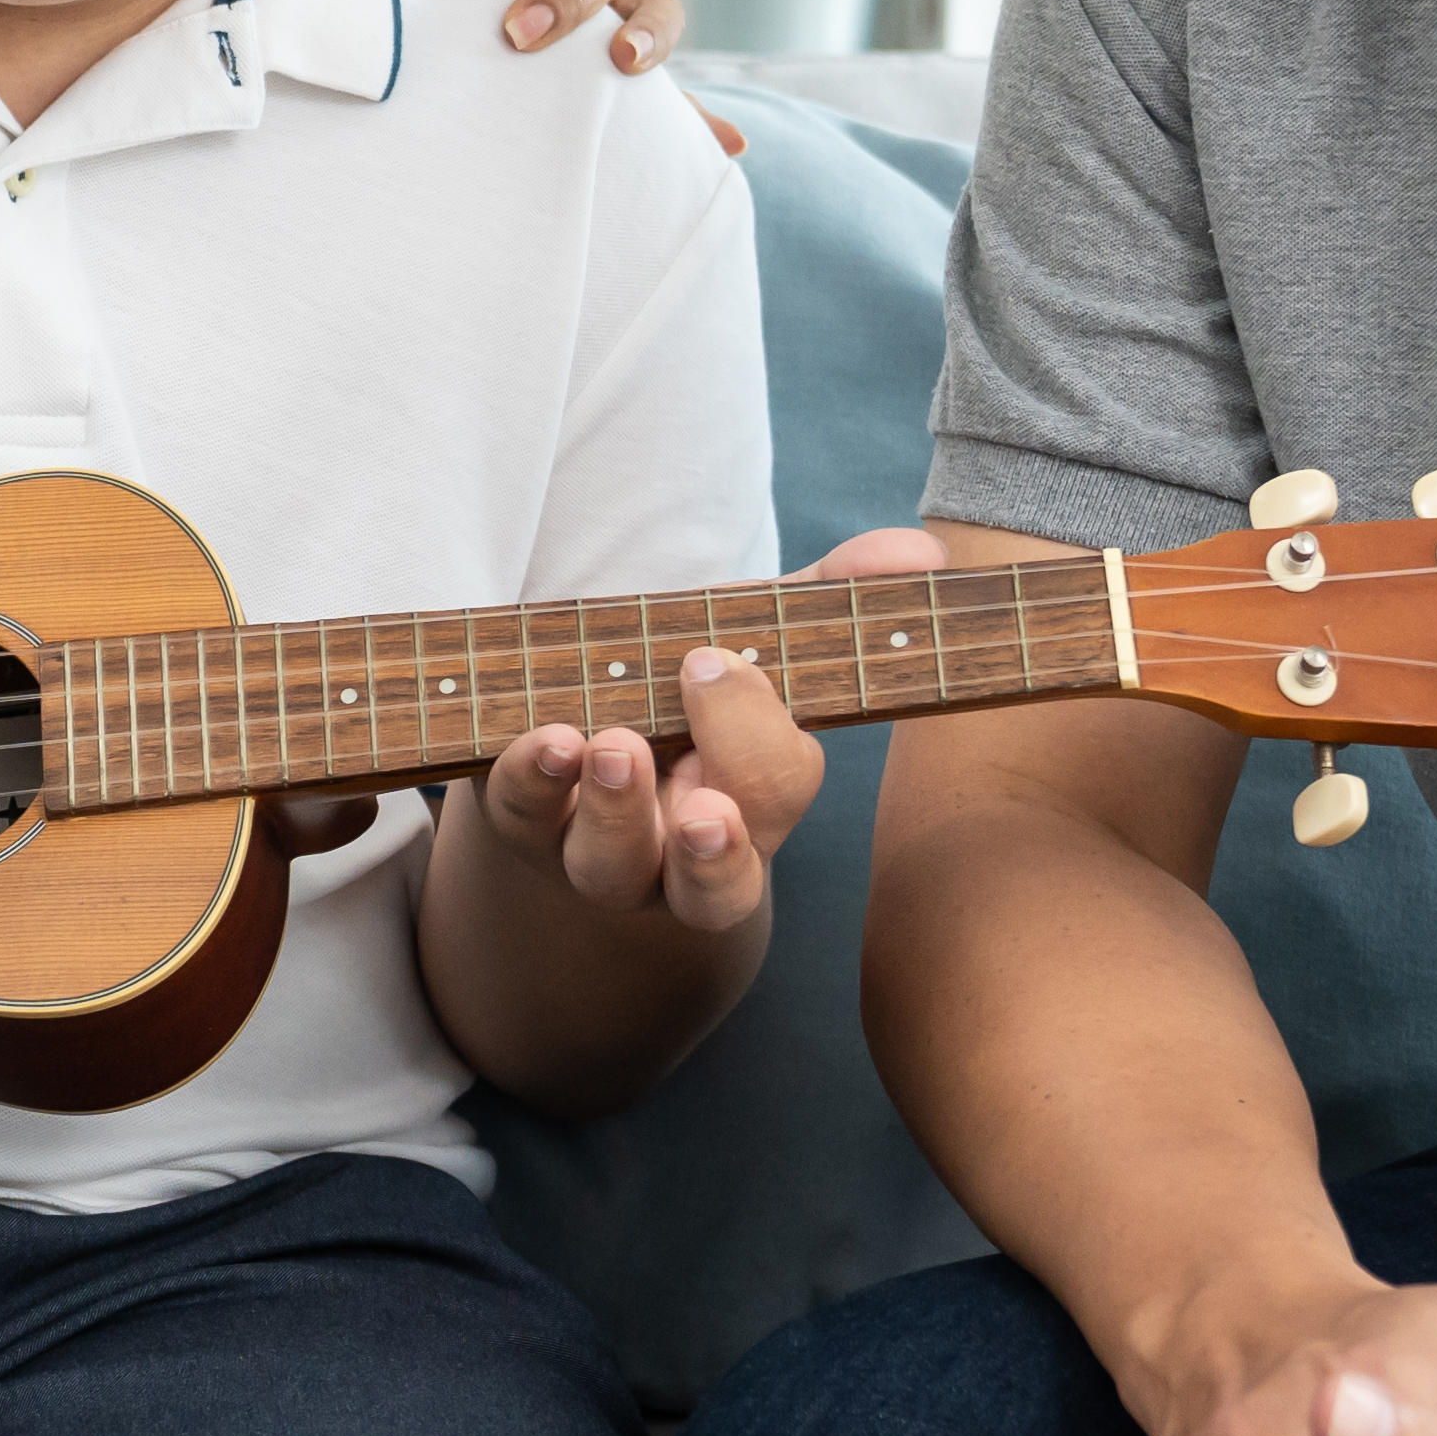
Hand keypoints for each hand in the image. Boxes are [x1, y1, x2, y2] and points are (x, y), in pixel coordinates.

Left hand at [462, 522, 915, 932]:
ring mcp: (595, 848)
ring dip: (617, 814)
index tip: (718, 662)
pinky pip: (521, 817)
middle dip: (712, 842)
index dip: (758, 739)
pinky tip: (541, 739)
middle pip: (711, 886)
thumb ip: (830, 596)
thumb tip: (918, 548)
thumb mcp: (752, 637)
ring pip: (612, 871)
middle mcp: (677, 851)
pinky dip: (529, 780)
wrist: (571, 726)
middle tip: (702, 796)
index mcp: (750, 811)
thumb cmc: (683, 690)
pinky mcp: (518, 820)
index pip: (776, 796)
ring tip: (610, 748)